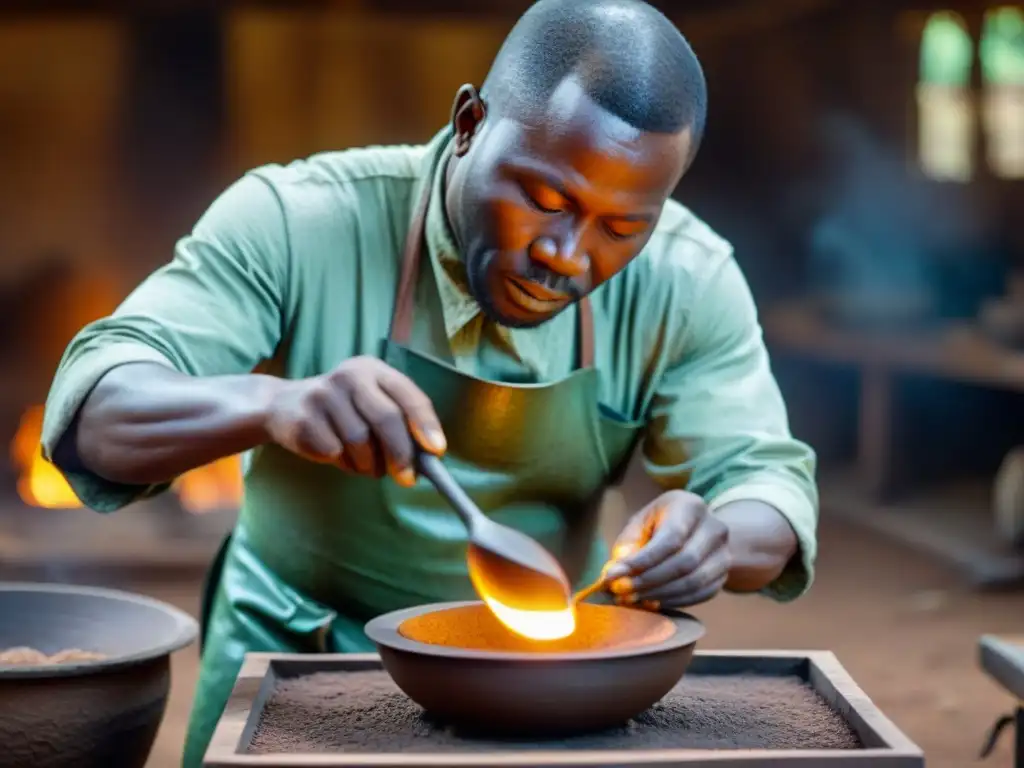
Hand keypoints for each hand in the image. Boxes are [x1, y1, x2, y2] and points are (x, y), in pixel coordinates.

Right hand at [264, 356, 445, 485]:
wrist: (284, 405)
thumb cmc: (343, 411)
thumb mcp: (371, 403)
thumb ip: (400, 422)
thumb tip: (428, 456)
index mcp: (374, 370)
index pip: (408, 395)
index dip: (425, 424)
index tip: (436, 451)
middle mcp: (350, 376)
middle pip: (386, 418)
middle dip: (401, 453)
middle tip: (407, 478)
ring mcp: (324, 394)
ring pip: (360, 440)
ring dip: (368, 463)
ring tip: (365, 465)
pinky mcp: (304, 417)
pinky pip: (334, 451)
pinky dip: (343, 463)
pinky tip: (339, 456)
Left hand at [603, 490, 730, 609]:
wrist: (696, 528)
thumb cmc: (661, 523)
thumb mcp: (642, 523)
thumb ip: (628, 544)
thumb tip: (615, 573)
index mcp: (691, 507)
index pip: (671, 538)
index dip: (642, 561)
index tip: (615, 576)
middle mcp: (714, 528)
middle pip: (684, 562)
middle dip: (649, 580)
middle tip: (622, 591)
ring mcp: (723, 554)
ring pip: (693, 582)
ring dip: (659, 594)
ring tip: (633, 598)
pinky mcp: (723, 576)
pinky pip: (699, 594)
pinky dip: (673, 601)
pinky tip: (651, 602)